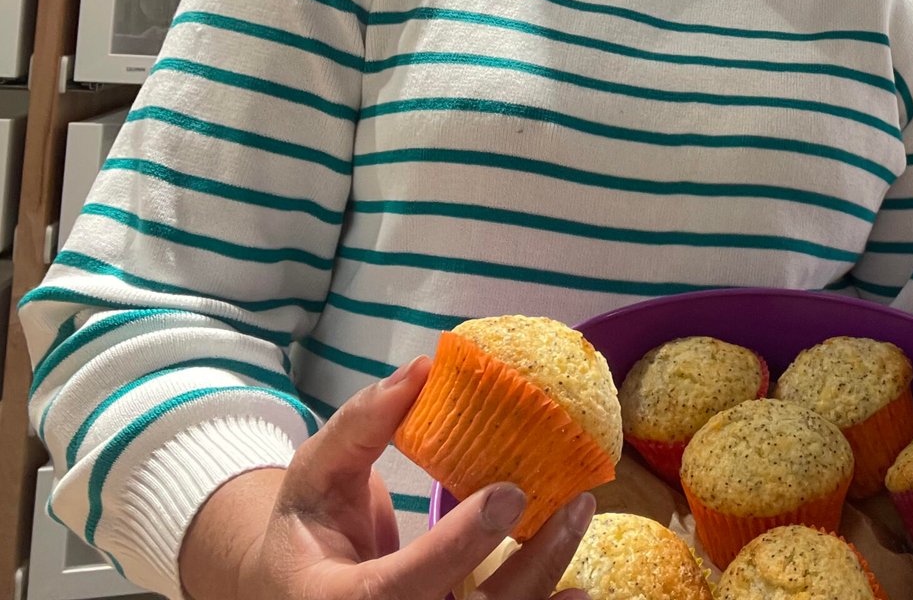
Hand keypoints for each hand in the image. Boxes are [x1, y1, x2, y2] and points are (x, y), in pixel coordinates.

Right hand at [178, 356, 593, 599]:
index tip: (508, 494)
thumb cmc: (309, 525)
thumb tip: (420, 369)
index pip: (396, 587)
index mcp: (335, 599)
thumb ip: (359, 425)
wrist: (299, 585)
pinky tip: (577, 589)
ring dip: (546, 579)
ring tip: (579, 516)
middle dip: (528, 569)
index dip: (456, 547)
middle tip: (572, 505)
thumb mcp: (317, 471)